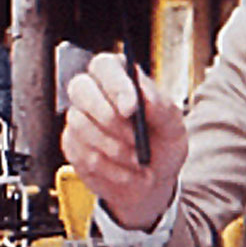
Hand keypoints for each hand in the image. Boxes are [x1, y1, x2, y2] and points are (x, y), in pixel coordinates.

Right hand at [61, 52, 186, 229]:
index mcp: (119, 77)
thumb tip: (145, 96)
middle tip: (134, 140)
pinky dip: (110, 169)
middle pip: (80, 88)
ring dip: (114, 149)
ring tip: (139, 162)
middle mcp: (93, 92)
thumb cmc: (162, 145)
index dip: (115, 85)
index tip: (131, 109)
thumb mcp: (173, 127)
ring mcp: (78, 119)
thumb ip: (162, 109)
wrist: (152, 180)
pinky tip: (127, 174)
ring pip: (81, 125)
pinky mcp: (72, 146)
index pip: (105, 66)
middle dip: (107, 116)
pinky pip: (82, 154)